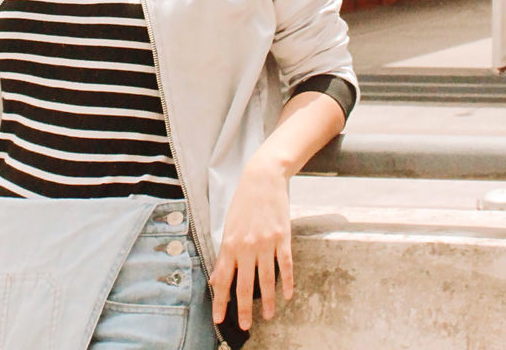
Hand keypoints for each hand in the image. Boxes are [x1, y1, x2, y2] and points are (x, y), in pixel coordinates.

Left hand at [209, 157, 293, 330]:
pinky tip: (287, 295)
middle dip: (243, 308)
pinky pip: (285, 265)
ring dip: (268, 301)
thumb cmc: (243, 202)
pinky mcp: (282, 237)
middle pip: (245, 284)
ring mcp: (265, 242)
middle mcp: (246, 245)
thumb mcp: (228, 226)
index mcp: (230, 243)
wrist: (262, 178)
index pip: (223, 278)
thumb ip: (224, 253)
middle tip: (244, 326)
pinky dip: (287, 282)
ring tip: (268, 317)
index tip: (219, 319)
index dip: (221, 300)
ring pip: (266, 279)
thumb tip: (218, 278)